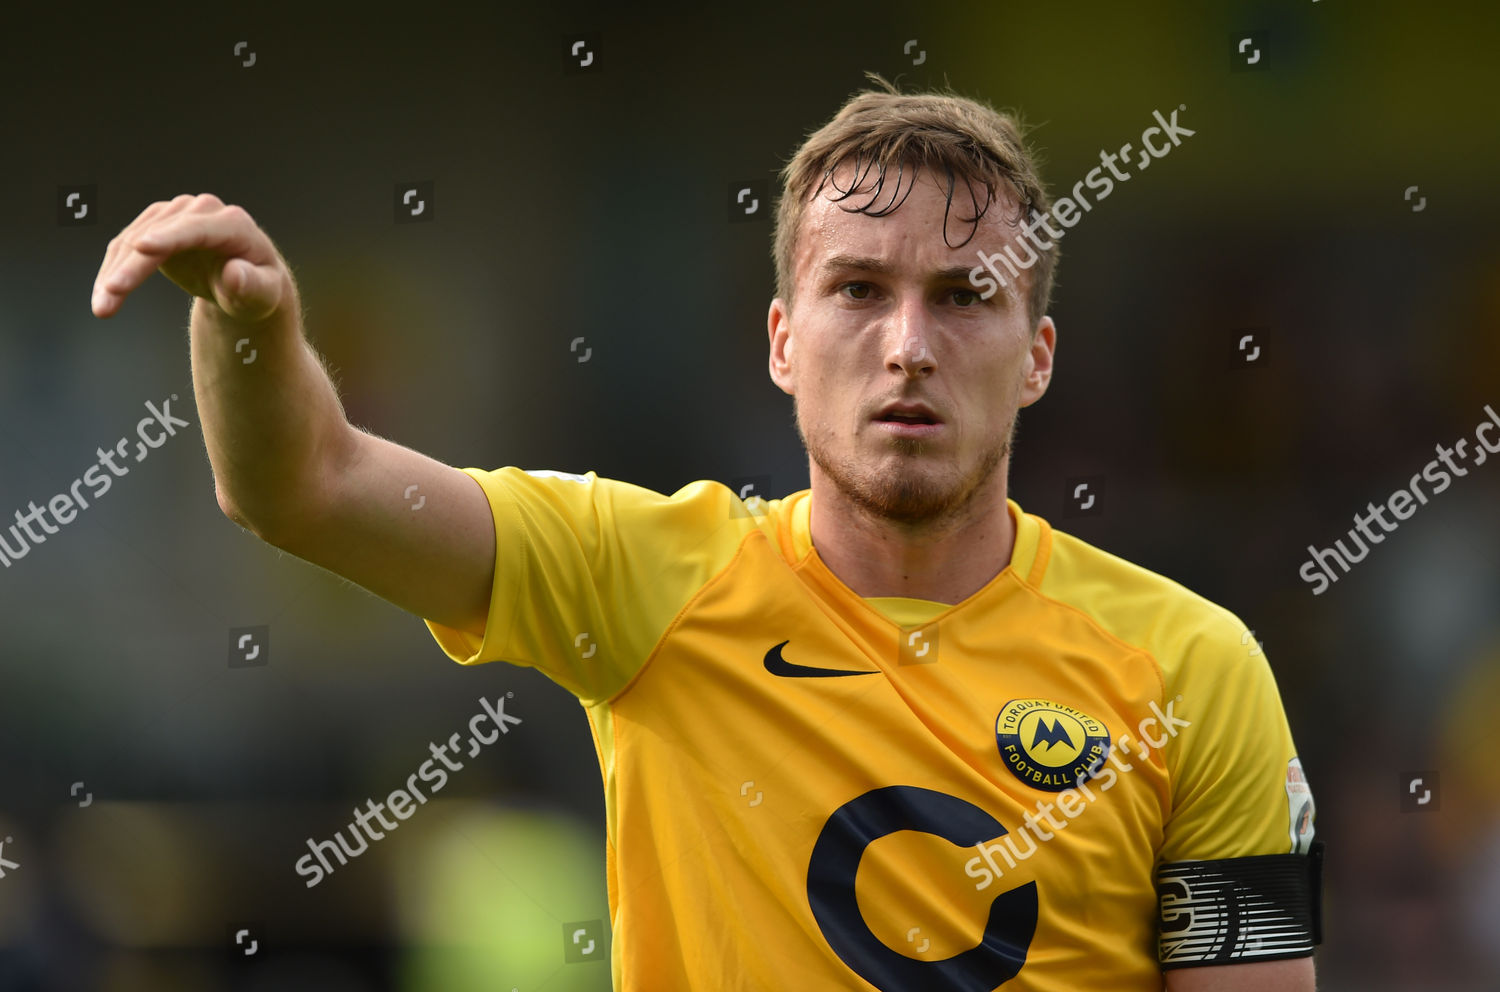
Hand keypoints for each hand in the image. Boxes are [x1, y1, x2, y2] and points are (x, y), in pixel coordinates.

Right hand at [91, 193, 289, 322]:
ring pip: (134, 240)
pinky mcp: (154, 226)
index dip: (170, 237)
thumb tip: (233, 273)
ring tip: (102, 307)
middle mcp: (201, 210)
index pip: (198, 228)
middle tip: (111, 294)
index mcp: (234, 224)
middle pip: (159, 236)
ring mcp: (175, 215)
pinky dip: (112, 271)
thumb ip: (252, 286)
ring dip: (115, 272)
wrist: (246, 281)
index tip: (142, 248)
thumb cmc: (259, 289)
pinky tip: (103, 296)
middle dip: (133, 265)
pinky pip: (125, 247)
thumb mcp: (264, 295)